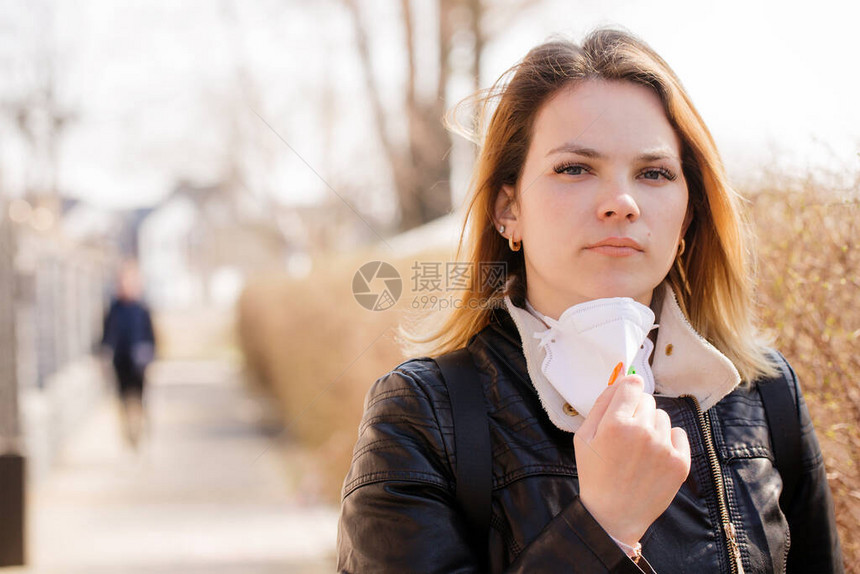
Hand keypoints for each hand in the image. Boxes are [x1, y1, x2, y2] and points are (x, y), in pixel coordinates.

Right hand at [574, 375, 690, 545]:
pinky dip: (668, 441)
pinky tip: (654, 457)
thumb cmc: (595, 475)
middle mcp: (642, 432)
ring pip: (662, 416)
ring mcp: (663, 447)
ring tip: (639, 450)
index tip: (625, 401)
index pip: (632, 385)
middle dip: (637, 411)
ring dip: (652, 427)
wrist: (614, 515)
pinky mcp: (680, 462)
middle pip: (647, 400)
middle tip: (626, 435)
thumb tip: (621, 379)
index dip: (627, 392)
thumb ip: (601, 403)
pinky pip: (678, 433)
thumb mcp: (583, 437)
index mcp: (615, 424)